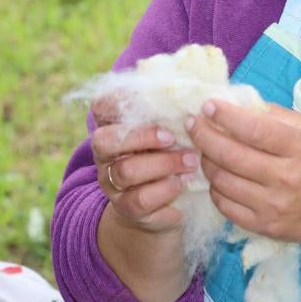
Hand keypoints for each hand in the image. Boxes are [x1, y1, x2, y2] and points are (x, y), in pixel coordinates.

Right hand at [91, 94, 197, 233]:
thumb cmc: (168, 157)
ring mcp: (113, 184)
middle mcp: (105, 157)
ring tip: (192, 162)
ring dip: (164, 165)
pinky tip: (184, 184)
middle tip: (173, 138)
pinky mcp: (127, 208)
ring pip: (126, 171)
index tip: (149, 101)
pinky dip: (166, 191)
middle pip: (105, 141)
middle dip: (143, 137)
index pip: (100, 107)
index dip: (116, 102)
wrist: (159, 206)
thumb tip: (200, 93)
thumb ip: (172, 115)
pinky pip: (141, 200)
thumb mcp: (167, 134)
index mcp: (113, 129)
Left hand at [187, 100, 300, 246]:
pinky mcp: (262, 225)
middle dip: (203, 135)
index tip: (207, 106)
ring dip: (206, 161)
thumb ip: (274, 116)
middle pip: (230, 154)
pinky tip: (218, 176)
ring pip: (221, 179)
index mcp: (299, 147)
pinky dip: (215, 187)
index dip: (225, 116)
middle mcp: (285, 176)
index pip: (254, 129)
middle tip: (193, 124)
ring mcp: (272, 204)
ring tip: (205, 150)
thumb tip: (236, 105)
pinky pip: (224, 204)